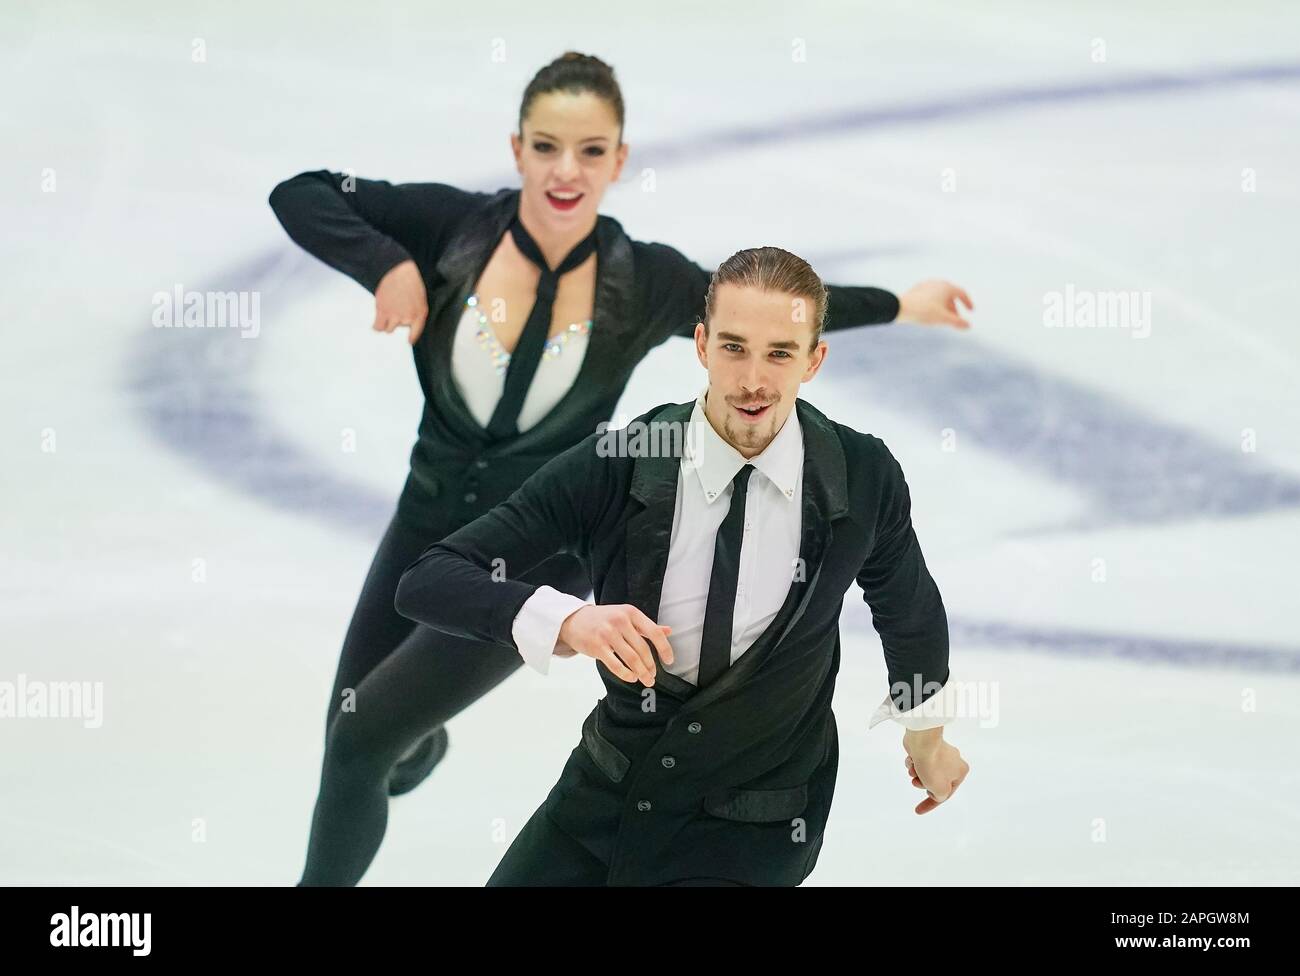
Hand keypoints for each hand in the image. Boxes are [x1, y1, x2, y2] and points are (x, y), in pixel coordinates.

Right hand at [374, 259, 428, 344]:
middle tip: (393, 312)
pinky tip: (376, 323)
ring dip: (386, 323)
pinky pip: (378, 327)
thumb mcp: (419, 298)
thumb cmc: (409, 281)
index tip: (408, 341)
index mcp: (420, 314)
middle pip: (399, 329)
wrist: (398, 272)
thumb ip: (414, 311)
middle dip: (395, 322)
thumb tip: (405, 321)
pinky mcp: (383, 312)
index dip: (411, 338)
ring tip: (386, 313)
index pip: (416, 332)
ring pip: (388, 329)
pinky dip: (376, 326)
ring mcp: (395, 316)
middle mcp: (408, 318)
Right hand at [557, 604, 673, 687]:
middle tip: (654, 676)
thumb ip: (647, 626)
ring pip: (631, 659)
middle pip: (643, 649)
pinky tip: (632, 678)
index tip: (669, 661)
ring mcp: (608, 634)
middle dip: (651, 666)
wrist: (574, 620)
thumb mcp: (626, 616)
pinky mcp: (597, 646)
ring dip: (641, 673)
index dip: (664, 648)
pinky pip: (616, 665)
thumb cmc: (604, 619)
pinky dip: (626, 674)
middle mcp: (620, 621)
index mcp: (631, 613)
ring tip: (646, 680)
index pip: (654, 632)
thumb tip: (669, 631)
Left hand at [896, 279, 973, 328]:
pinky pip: (930, 295)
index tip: (970, 310)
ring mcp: (926, 285)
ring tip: (943, 317)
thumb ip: (957, 322)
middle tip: (955, 318)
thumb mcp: (944, 319)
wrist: (902, 307)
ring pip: (940, 295)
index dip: (968, 302)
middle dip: (954, 307)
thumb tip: (968, 326)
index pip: (962, 293)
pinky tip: (930, 312)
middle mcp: (938, 283)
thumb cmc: (924, 312)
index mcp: (947, 287)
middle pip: (950, 294)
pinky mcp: (917, 289)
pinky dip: (934, 303)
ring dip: (944, 305)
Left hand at [903, 734, 968, 814]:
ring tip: (914, 769)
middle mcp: (953, 761)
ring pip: (925, 772)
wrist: (921, 741)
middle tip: (917, 781)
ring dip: (916, 774)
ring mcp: (939, 753)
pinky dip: (913, 763)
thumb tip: (934, 792)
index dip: (931, 804)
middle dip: (922, 783)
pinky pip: (919, 761)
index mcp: (960, 771)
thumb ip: (940, 797)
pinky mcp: (927, 747)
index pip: (946, 794)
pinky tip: (911, 760)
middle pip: (934, 782)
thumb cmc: (933, 766)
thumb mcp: (940, 790)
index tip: (918, 811)